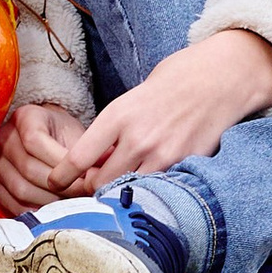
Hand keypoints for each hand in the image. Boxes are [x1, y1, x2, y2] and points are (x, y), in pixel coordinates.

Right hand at [0, 99, 87, 214]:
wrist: (49, 141)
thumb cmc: (64, 137)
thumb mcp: (77, 135)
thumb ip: (87, 153)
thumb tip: (103, 175)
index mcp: (24, 117)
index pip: (34, 141)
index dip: (60, 163)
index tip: (84, 176)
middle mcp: (4, 137)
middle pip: (28, 169)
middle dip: (60, 187)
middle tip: (83, 196)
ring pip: (21, 189)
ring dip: (50, 202)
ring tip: (71, 204)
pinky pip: (13, 204)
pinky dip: (36, 212)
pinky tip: (54, 212)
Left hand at [67, 28, 271, 184]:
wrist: (217, 78)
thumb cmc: (172, 83)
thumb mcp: (132, 100)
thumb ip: (115, 131)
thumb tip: (95, 161)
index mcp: (118, 115)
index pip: (79, 157)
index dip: (63, 175)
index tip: (54, 183)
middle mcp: (137, 138)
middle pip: (100, 183)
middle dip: (93, 189)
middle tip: (92, 189)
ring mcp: (163, 155)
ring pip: (129, 192)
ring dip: (121, 194)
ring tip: (121, 189)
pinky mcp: (185, 166)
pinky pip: (159, 190)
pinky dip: (150, 193)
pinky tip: (151, 186)